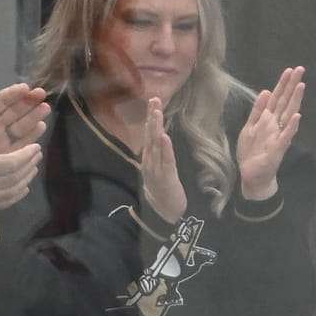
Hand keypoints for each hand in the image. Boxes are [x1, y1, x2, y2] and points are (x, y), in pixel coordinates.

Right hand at [0, 80, 44, 217]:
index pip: (11, 162)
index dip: (26, 155)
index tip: (36, 147)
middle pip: (16, 177)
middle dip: (30, 165)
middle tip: (37, 154)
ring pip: (14, 191)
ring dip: (26, 179)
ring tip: (33, 167)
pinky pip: (6, 202)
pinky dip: (17, 194)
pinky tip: (22, 186)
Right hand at [140, 98, 186, 221]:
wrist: (163, 215)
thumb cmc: (164, 192)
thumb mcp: (160, 171)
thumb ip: (160, 156)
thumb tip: (160, 139)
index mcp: (150, 158)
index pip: (150, 134)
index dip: (151, 118)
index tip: (154, 102)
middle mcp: (150, 161)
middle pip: (150, 136)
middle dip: (152, 117)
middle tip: (154, 99)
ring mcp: (156, 169)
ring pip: (155, 145)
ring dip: (156, 127)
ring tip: (157, 112)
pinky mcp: (165, 178)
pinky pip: (166, 162)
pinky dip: (165, 149)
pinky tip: (165, 136)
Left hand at [235, 66, 303, 201]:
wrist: (252, 176)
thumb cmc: (251, 153)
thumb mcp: (249, 126)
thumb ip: (257, 110)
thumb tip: (265, 91)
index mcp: (267, 119)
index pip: (277, 97)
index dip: (283, 84)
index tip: (290, 70)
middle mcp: (275, 125)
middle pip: (285, 101)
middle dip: (292, 86)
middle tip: (300, 70)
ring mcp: (278, 136)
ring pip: (288, 114)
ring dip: (295, 100)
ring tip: (301, 86)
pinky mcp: (278, 148)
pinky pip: (285, 136)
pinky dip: (291, 127)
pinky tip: (296, 116)